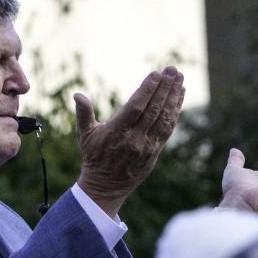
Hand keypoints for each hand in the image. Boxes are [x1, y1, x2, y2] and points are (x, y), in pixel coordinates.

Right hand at [74, 66, 185, 216]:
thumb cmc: (94, 157)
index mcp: (117, 132)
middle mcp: (134, 139)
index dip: (147, 90)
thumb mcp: (85, 135)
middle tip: (172, 70)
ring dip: (173, 97)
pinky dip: (175, 111)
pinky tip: (179, 96)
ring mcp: (147, 146)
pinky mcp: (155, 151)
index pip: (135, 107)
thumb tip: (77, 95)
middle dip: (164, 88)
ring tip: (179, 78)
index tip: (156, 74)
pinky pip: (168, 128)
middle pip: (153, 110)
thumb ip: (83, 113)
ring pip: (164, 118)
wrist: (105, 187)